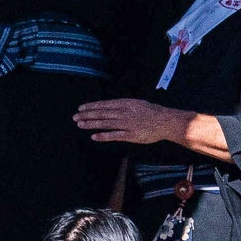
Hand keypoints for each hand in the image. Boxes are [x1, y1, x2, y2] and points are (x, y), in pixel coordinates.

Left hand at [71, 97, 188, 146]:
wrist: (166, 121)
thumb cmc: (152, 112)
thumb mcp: (137, 103)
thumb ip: (123, 105)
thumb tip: (109, 107)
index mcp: (125, 104)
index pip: (104, 104)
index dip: (91, 106)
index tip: (81, 108)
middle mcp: (124, 113)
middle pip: (102, 113)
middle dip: (87, 115)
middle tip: (75, 116)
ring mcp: (127, 124)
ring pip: (105, 123)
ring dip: (91, 124)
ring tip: (80, 124)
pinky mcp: (130, 135)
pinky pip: (114, 135)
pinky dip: (103, 136)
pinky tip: (93, 136)